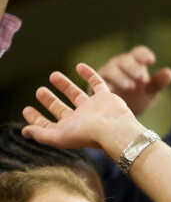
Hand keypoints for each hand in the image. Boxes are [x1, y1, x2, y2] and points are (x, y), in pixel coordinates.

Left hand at [21, 63, 139, 153]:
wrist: (114, 128)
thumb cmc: (87, 134)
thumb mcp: (58, 136)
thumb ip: (41, 134)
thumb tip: (25, 132)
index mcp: (70, 129)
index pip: (50, 125)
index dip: (37, 119)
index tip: (27, 110)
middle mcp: (81, 119)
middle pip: (62, 109)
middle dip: (50, 101)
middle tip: (40, 91)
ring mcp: (93, 108)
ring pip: (77, 95)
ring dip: (65, 86)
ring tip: (53, 75)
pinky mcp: (105, 98)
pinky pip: (98, 83)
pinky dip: (89, 74)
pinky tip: (79, 66)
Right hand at [94, 46, 170, 115]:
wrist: (121, 113)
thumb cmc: (137, 98)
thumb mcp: (150, 92)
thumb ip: (158, 83)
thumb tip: (170, 73)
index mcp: (135, 63)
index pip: (139, 53)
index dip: (144, 55)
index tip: (151, 60)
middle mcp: (120, 65)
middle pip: (125, 60)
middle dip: (132, 66)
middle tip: (139, 76)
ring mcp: (108, 73)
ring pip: (112, 69)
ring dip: (120, 76)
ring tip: (129, 86)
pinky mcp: (97, 83)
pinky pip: (99, 81)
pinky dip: (105, 85)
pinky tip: (112, 92)